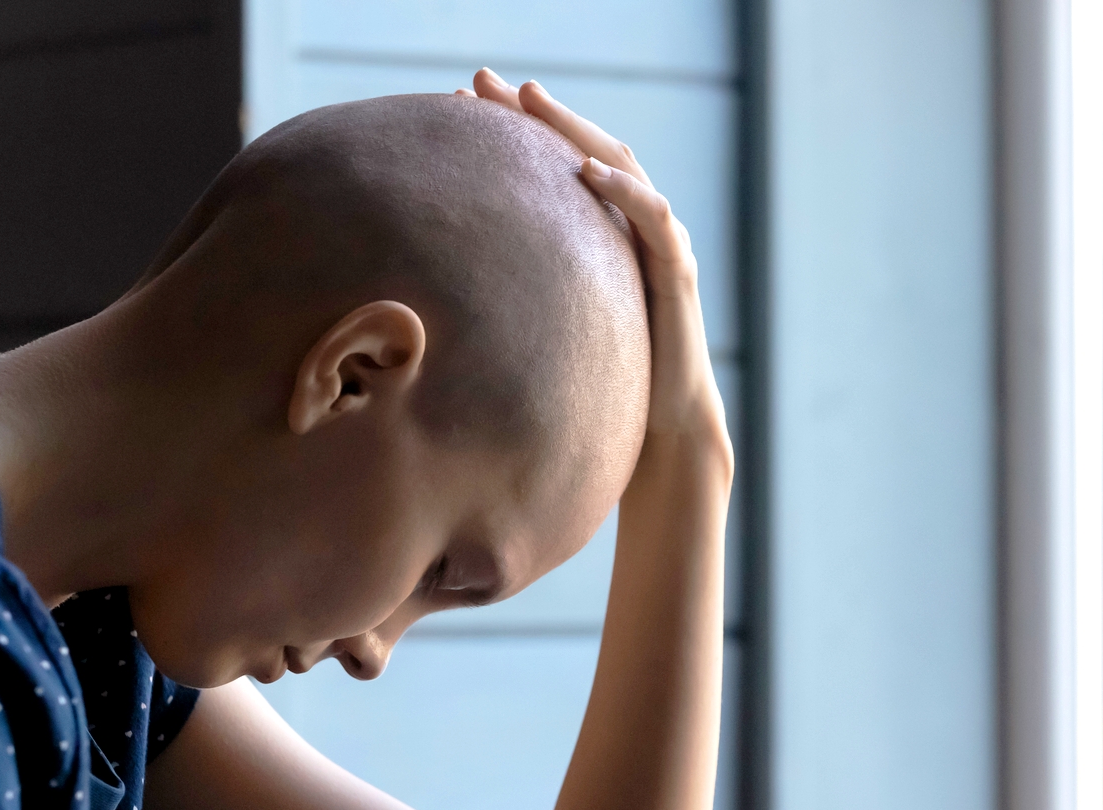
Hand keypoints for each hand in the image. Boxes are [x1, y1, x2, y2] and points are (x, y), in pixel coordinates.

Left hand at [463, 70, 732, 476]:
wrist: (661, 435)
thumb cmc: (601, 391)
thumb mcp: (542, 337)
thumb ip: (507, 310)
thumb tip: (423, 311)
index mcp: (598, 240)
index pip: (554, 169)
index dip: (511, 136)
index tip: (456, 110)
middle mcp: (629, 231)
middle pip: (582, 150)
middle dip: (533, 113)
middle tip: (481, 81)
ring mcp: (659, 246)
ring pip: (621, 165)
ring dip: (574, 128)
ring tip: (530, 100)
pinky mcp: (679, 274)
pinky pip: (655, 219)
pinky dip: (624, 190)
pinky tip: (586, 169)